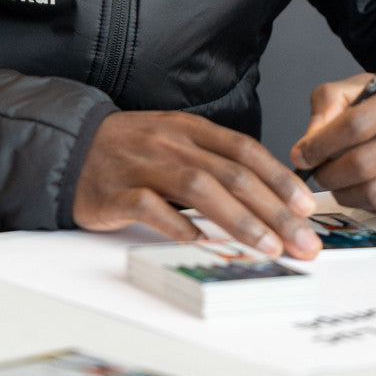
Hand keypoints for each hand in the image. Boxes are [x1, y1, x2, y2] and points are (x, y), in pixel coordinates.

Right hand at [73, 110, 320, 259]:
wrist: (69, 146)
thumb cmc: (132, 151)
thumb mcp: (176, 144)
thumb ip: (213, 164)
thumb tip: (266, 200)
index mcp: (190, 129)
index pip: (244, 150)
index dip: (279, 179)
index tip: (306, 208)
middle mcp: (170, 143)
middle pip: (231, 174)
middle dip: (273, 210)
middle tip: (302, 242)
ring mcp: (141, 166)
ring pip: (198, 187)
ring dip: (238, 219)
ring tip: (267, 246)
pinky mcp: (113, 192)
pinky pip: (149, 206)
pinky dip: (176, 224)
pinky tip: (199, 241)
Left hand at [289, 69, 375, 214]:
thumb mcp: (370, 86)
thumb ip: (332, 104)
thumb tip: (307, 142)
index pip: (356, 124)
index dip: (321, 144)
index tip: (302, 155)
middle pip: (364, 163)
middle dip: (329, 174)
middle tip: (318, 174)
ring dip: (346, 194)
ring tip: (337, 185)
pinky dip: (369, 204)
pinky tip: (363, 191)